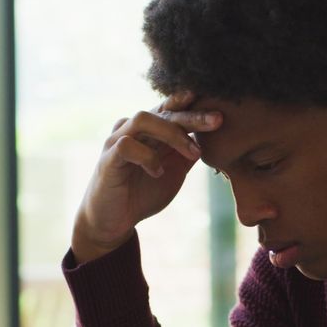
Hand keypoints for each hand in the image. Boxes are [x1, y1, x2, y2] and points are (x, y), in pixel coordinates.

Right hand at [71, 91, 223, 262]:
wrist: (113, 221)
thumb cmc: (143, 193)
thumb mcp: (174, 173)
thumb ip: (188, 155)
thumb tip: (213, 140)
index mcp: (150, 131)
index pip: (172, 109)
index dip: (193, 105)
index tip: (219, 109)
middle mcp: (132, 130)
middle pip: (163, 111)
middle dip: (192, 115)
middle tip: (218, 120)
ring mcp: (117, 141)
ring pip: (143, 119)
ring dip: (172, 133)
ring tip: (193, 154)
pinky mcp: (107, 159)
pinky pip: (126, 145)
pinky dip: (147, 156)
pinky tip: (157, 172)